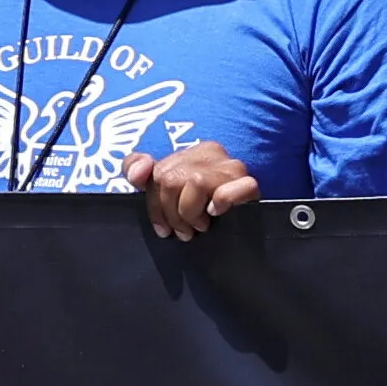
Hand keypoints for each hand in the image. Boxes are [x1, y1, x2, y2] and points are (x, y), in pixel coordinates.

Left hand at [138, 141, 259, 240]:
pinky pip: (226, 191)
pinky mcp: (249, 185)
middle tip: (183, 232)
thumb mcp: (166, 191)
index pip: (159, 173)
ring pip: (195, 183)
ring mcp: (232, 167)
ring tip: (200, 227)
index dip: (155, 205)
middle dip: (172, 213)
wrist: (246, 233)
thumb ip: (138, 170)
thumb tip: (137, 174)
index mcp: (192, 153)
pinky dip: (219, 204)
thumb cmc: (203, 212)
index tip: (163, 228)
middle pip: (172, 179)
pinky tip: (217, 214)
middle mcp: (212, 153)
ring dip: (191, 214)